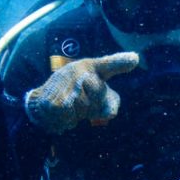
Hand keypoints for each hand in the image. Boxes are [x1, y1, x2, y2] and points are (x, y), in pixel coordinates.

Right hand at [24, 52, 138, 133]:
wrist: (44, 100)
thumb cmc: (78, 96)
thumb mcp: (98, 98)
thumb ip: (111, 104)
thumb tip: (111, 113)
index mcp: (93, 68)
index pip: (109, 65)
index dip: (121, 62)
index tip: (135, 59)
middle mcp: (79, 71)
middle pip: (98, 96)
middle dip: (93, 105)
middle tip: (80, 101)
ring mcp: (64, 81)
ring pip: (83, 108)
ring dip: (78, 114)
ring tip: (70, 106)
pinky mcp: (53, 97)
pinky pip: (69, 117)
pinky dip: (67, 120)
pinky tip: (61, 113)